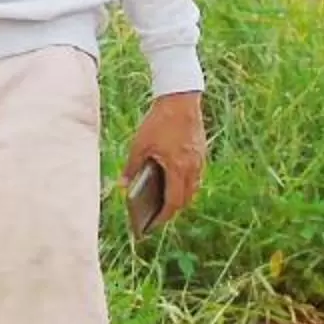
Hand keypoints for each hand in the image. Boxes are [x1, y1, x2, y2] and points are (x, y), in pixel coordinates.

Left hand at [121, 91, 207, 227]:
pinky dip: (186, 183)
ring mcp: (199, 160)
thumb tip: (122, 185)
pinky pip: (196, 175)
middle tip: (158, 216)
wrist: (180, 99)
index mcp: (177, 169)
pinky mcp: (201, 152)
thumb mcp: (139, 145)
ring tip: (165, 202)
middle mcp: (192, 168)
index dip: (163, 217)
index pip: (173, 203)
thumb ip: (131, 167)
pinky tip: (173, 180)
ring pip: (193, 188)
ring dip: (181, 197)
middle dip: (173, 210)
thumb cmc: (158, 122)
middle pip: (186, 199)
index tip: (153, 224)